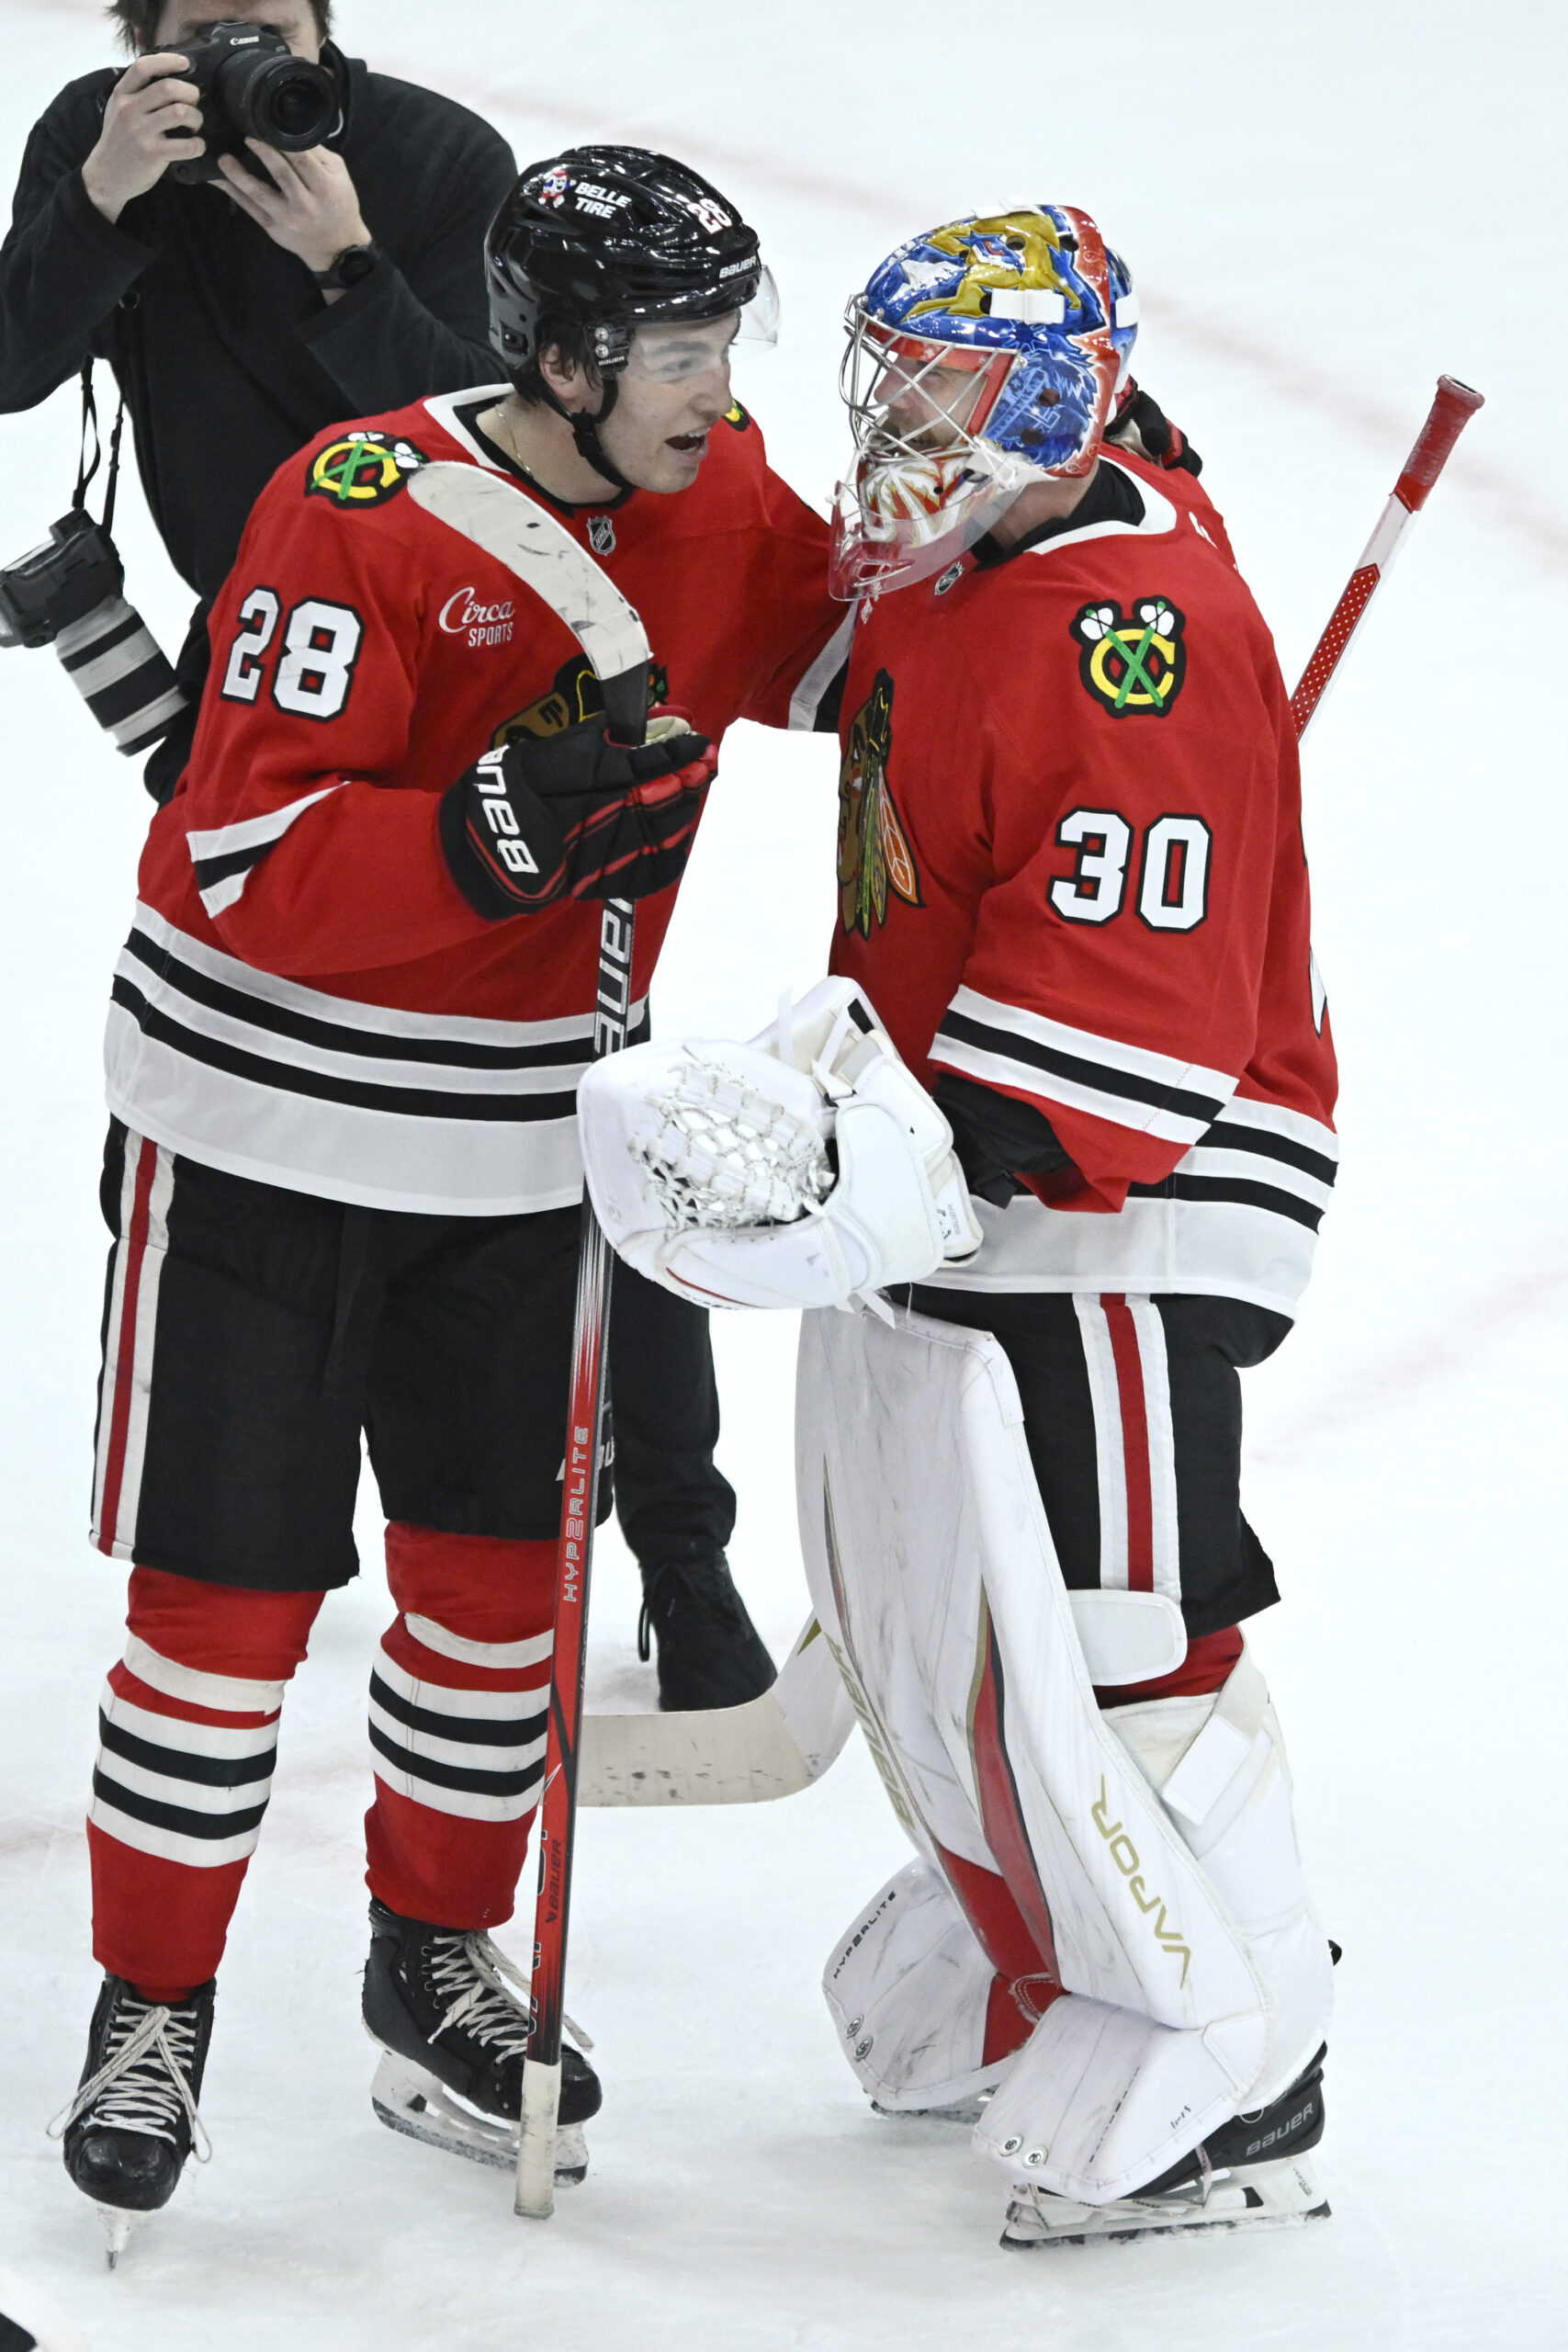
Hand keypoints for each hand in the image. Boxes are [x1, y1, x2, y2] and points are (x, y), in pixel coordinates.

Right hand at [81, 53, 204, 221]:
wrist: (106, 175)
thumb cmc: (118, 142)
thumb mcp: (118, 110)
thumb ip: (136, 94)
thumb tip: (167, 79)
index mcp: (122, 95)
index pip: (143, 67)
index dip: (167, 61)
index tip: (184, 63)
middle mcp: (129, 109)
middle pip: (168, 88)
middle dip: (190, 93)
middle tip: (195, 102)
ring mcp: (140, 132)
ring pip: (180, 113)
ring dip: (196, 117)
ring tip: (196, 124)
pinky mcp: (152, 153)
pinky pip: (185, 145)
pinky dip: (198, 145)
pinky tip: (197, 146)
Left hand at [214, 142, 369, 281]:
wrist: (336, 248)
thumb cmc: (339, 205)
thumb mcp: (340, 177)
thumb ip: (318, 154)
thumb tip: (290, 130)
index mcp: (324, 188)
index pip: (302, 160)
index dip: (282, 142)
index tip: (267, 127)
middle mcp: (305, 204)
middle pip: (281, 173)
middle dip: (262, 152)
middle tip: (247, 136)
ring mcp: (287, 218)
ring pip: (259, 193)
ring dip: (238, 174)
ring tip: (224, 158)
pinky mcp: (273, 228)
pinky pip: (249, 208)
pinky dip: (232, 192)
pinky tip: (219, 179)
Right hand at [441, 710, 717, 915]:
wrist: (490, 846)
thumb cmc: (519, 788)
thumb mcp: (553, 752)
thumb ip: (596, 742)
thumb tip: (633, 730)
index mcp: (593, 780)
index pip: (649, 763)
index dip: (678, 753)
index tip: (701, 743)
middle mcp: (605, 816)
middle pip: (662, 798)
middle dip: (688, 781)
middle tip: (706, 765)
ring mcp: (609, 852)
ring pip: (664, 833)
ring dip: (685, 811)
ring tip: (696, 790)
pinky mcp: (609, 881)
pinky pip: (655, 871)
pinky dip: (673, 850)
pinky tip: (680, 831)